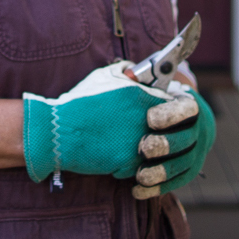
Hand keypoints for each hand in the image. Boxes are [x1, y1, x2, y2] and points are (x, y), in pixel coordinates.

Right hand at [21, 62, 172, 182]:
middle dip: (165, 133)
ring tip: (131, 145)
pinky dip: (132, 164)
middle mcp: (147, 120)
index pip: (179, 106)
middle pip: (174, 131)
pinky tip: (116, 155)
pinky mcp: (130, 164)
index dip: (174, 112)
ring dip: (151, 151)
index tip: (167, 115)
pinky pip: (143, 167)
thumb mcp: (104, 76)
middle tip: (151, 133)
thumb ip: (127, 71)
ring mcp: (140, 144)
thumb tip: (137, 70)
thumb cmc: (79, 102)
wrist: (58, 131)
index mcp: (144, 97)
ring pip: (159, 152)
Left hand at [131, 85, 215, 197]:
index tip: (150, 118)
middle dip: (165, 145)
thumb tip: (123, 73)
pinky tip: (137, 190)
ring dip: (161, 172)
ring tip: (140, 175)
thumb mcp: (148, 87)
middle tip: (143, 148)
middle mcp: (197, 130)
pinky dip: (157, 189)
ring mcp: (196, 152)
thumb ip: (137, 81)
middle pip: (187, 139)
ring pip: (183, 165)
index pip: (187, 109)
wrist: (175, 123)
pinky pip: (176, 183)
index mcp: (188, 104)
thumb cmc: (153, 100)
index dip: (171, 114)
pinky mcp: (188, 172)